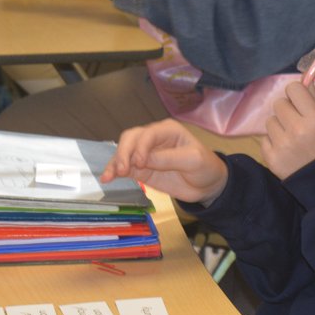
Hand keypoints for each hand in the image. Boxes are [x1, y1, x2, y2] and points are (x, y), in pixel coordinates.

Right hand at [101, 119, 228, 205]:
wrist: (207, 185)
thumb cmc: (204, 167)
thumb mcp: (192, 160)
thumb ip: (168, 159)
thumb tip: (142, 161)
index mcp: (167, 130)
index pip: (148, 134)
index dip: (140, 147)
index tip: (140, 163)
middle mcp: (153, 139)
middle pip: (130, 138)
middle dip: (124, 152)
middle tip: (123, 170)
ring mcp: (145, 154)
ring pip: (124, 152)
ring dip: (115, 163)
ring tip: (109, 176)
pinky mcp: (141, 169)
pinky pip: (124, 167)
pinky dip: (114, 171)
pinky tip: (107, 178)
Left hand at [262, 82, 314, 179]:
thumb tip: (304, 78)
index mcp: (314, 118)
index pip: (294, 88)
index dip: (296, 94)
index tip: (299, 103)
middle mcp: (296, 129)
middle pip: (279, 103)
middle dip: (286, 111)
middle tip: (296, 123)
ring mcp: (282, 144)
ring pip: (270, 121)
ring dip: (279, 127)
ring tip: (291, 139)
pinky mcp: (271, 157)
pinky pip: (264, 139)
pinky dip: (273, 143)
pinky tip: (285, 151)